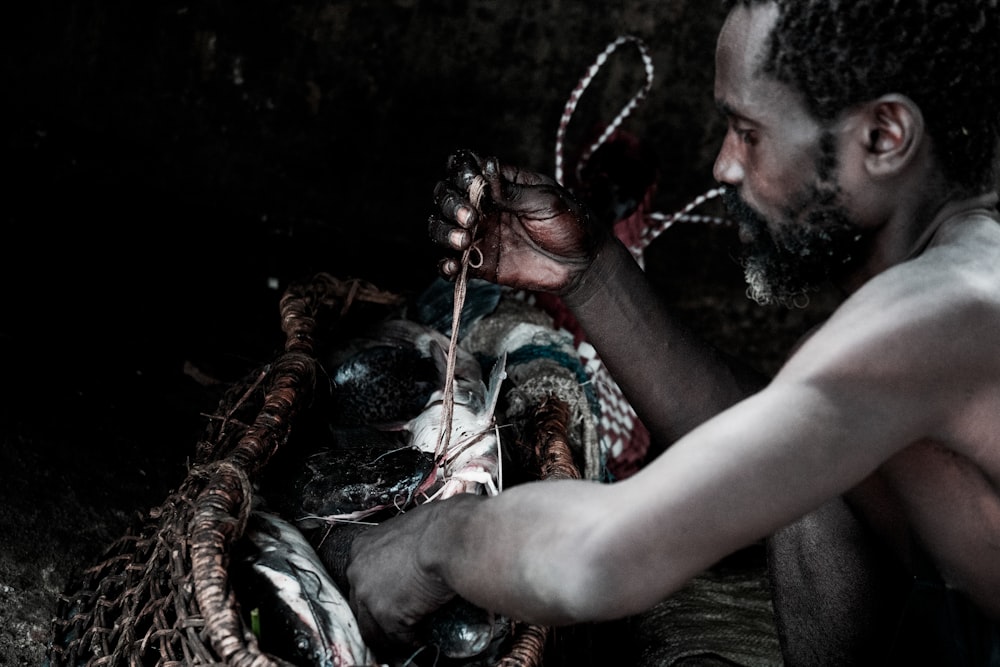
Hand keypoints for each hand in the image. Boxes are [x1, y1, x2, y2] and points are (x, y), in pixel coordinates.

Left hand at [346, 504, 456, 656]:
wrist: (450, 537)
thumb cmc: (440, 526)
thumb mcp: (410, 529)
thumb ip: (402, 546)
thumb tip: (416, 555)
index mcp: (362, 547)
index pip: (361, 579)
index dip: (375, 593)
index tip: (388, 600)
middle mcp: (358, 571)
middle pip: (361, 606)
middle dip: (377, 618)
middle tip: (395, 626)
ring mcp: (369, 595)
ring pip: (373, 629)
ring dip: (390, 638)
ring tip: (407, 641)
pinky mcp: (387, 615)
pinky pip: (399, 638)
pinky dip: (413, 644)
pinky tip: (424, 643)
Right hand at [429, 149, 606, 293]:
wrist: (582, 265)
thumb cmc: (570, 224)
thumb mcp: (547, 202)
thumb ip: (514, 191)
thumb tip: (486, 168)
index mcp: (499, 184)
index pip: (465, 168)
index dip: (459, 171)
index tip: (470, 182)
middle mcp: (483, 207)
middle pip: (446, 196)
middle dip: (450, 204)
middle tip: (471, 218)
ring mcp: (480, 235)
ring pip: (442, 228)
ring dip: (443, 231)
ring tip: (463, 240)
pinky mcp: (480, 263)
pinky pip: (452, 263)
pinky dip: (445, 265)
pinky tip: (453, 266)